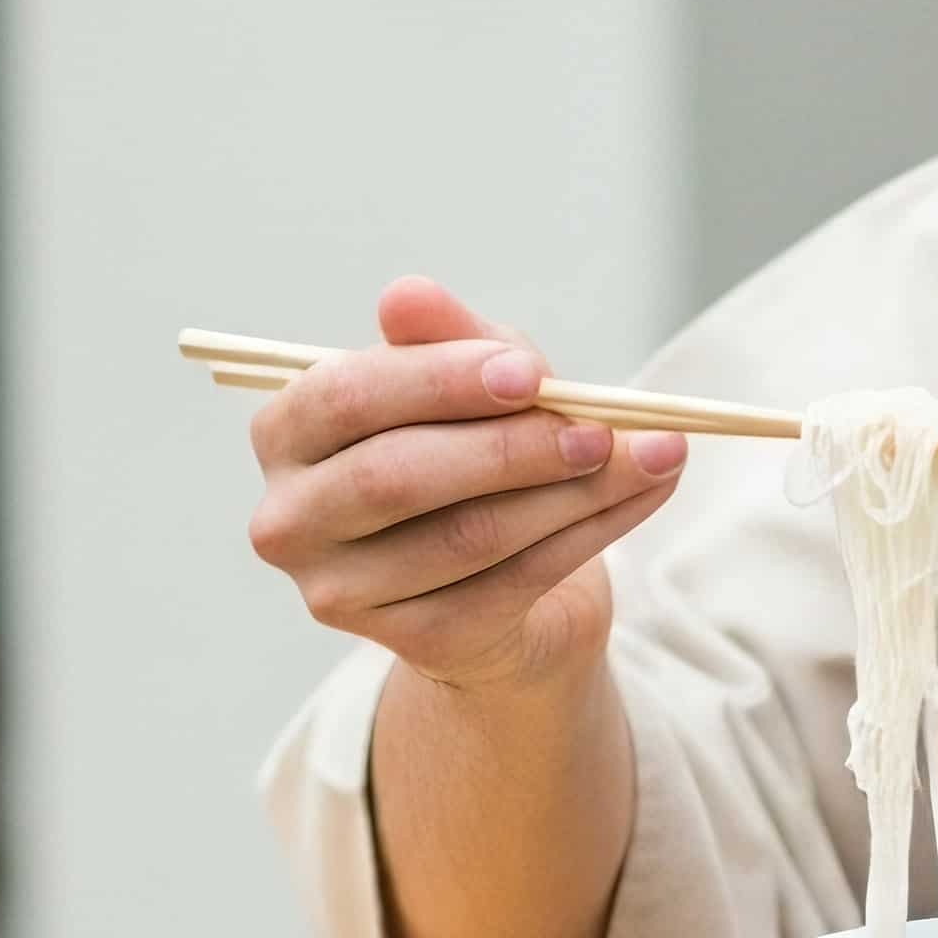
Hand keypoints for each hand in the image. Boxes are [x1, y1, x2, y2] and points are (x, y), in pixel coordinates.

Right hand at [242, 276, 687, 696]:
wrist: (500, 582)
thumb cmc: (470, 455)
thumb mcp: (470, 382)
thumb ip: (449, 339)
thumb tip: (406, 295)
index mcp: (286, 434)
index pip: (345, 398)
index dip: (438, 381)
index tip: (530, 372)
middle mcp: (291, 519)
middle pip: (394, 477)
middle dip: (509, 447)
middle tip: (599, 427)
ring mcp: (342, 592)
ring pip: (467, 536)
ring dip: (572, 493)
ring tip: (651, 456)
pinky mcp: (413, 642)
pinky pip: (515, 583)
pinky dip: (592, 532)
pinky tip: (643, 492)